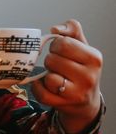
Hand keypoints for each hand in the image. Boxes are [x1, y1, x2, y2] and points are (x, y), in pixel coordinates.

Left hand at [31, 19, 102, 133]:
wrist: (86, 100)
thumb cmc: (81, 68)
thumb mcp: (82, 46)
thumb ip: (71, 30)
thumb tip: (56, 29)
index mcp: (94, 58)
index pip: (62, 43)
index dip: (56, 45)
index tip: (60, 50)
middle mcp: (89, 77)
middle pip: (52, 60)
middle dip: (51, 60)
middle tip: (58, 65)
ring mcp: (77, 93)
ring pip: (48, 77)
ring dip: (46, 75)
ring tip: (56, 75)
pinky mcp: (64, 104)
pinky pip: (41, 93)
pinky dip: (38, 87)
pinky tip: (45, 85)